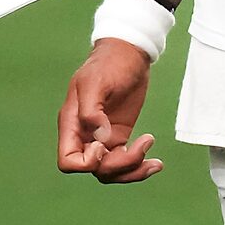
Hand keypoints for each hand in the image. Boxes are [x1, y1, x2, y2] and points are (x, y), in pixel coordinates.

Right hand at [56, 38, 162, 182]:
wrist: (129, 53)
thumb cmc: (109, 63)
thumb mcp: (96, 82)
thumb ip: (91, 112)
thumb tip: (99, 139)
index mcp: (73, 123)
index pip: (68, 161)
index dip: (87, 163)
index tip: (103, 145)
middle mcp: (85, 135)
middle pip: (95, 170)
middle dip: (119, 166)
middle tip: (141, 145)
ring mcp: (102, 138)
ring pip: (111, 172)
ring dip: (133, 172)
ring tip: (155, 162)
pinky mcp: (119, 137)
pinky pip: (125, 163)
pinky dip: (140, 167)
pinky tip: (156, 162)